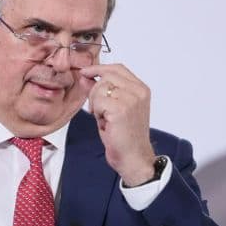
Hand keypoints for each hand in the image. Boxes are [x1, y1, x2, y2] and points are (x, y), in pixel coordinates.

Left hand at [79, 64, 155, 185]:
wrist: (133, 157)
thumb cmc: (123, 135)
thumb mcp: (111, 108)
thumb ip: (101, 91)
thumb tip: (84, 76)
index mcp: (141, 89)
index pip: (118, 68)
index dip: (99, 68)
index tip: (85, 72)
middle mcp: (139, 91)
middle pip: (107, 75)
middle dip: (94, 91)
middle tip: (97, 109)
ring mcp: (131, 99)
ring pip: (100, 88)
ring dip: (95, 104)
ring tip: (104, 118)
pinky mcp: (121, 109)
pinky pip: (98, 101)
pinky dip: (96, 112)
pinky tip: (104, 123)